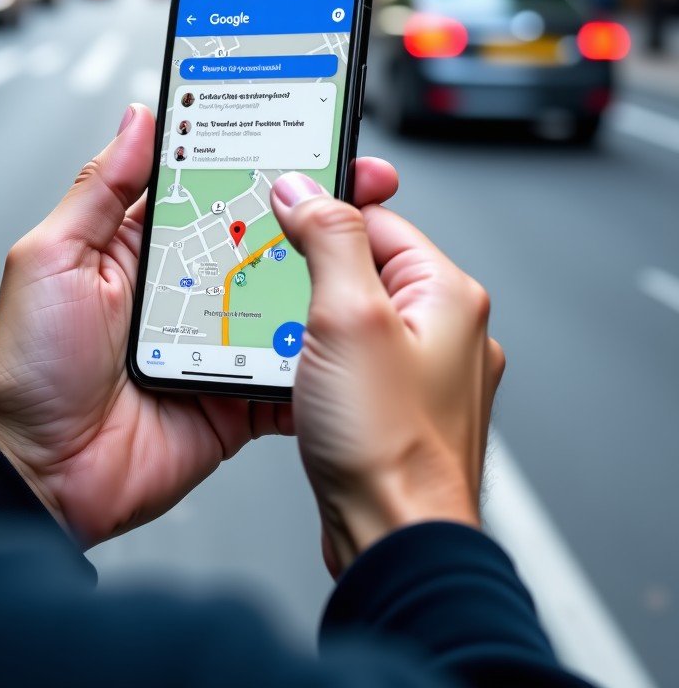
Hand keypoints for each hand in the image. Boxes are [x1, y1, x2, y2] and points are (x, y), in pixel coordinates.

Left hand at [0, 104, 399, 547]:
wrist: (41, 476)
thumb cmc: (29, 369)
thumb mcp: (52, 260)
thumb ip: (99, 191)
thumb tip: (138, 121)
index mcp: (141, 246)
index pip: (207, 186)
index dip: (252, 158)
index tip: (299, 130)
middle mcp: (184, 286)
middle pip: (258, 235)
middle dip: (308, 208)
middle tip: (355, 181)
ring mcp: (214, 337)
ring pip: (283, 294)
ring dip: (319, 275)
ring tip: (362, 246)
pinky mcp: (235, 390)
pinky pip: (285, 366)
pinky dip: (314, 354)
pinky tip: (343, 328)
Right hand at [270, 175, 504, 575]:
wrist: (394, 538)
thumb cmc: (388, 444)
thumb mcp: (348, 317)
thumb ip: (328, 238)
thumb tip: (304, 190)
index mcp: (447, 294)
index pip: (376, 220)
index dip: (322, 218)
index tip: (280, 219)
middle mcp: (446, 329)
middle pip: (361, 267)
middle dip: (311, 280)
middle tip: (282, 298)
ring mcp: (425, 371)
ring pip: (352, 317)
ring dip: (311, 325)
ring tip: (293, 351)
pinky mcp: (399, 406)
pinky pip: (352, 361)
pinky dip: (320, 363)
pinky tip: (300, 383)